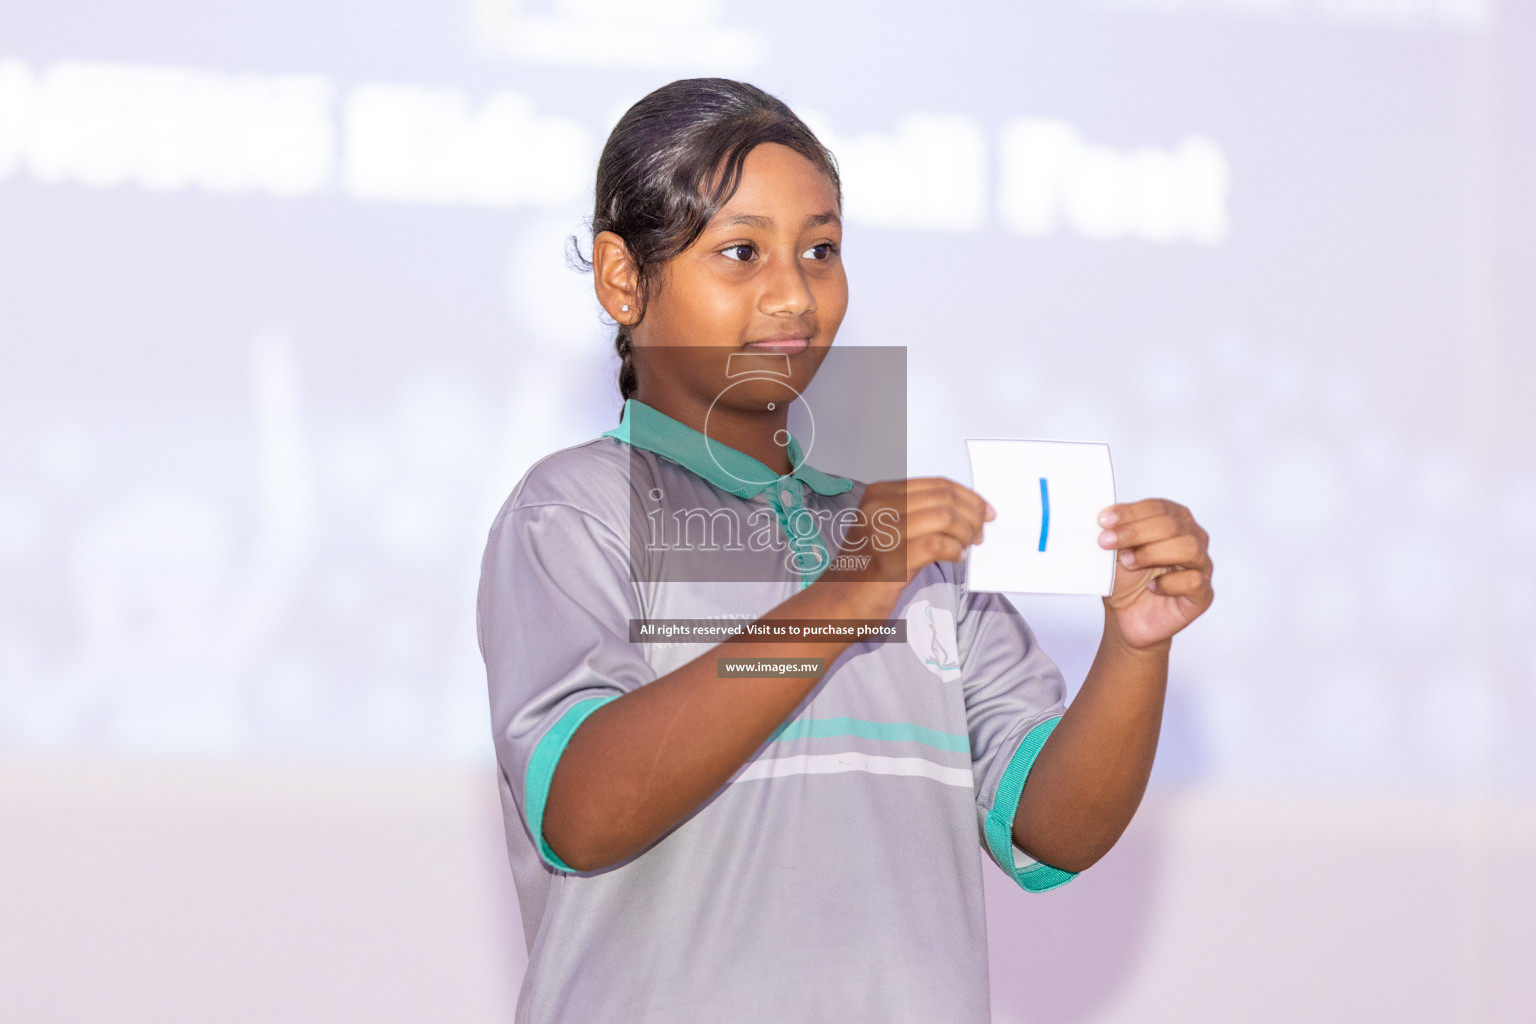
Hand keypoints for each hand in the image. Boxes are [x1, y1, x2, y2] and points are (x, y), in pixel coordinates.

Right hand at [821, 477, 992, 596]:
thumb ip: (917, 515)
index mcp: (878, 494)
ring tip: (967, 546)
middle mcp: (878, 508)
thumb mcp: (886, 530)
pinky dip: (954, 551)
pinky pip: (938, 545)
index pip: (936, 484)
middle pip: (944, 498)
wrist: (835, 605)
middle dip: (972, 514)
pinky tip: (955, 558)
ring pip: (945, 518)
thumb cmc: (864, 571)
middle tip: (980, 532)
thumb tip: (961, 511)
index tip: (983, 510)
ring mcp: (883, 533)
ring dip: (965, 533)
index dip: (967, 495)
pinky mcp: (891, 560)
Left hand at [1096, 498, 1213, 649]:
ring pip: (1189, 547)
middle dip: (1136, 531)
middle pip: (1173, 525)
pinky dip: (1168, 582)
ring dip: (1152, 553)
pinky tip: (1152, 587)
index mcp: (1175, 521)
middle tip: (1107, 541)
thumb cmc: (1126, 580)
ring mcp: (1201, 566)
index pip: (1159, 507)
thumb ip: (1117, 532)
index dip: (1131, 512)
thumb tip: (1105, 516)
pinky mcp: (1203, 594)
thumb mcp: (1116, 551)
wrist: (1127, 616)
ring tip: (1128, 562)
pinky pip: (1193, 581)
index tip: (1104, 519)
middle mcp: (1193, 539)